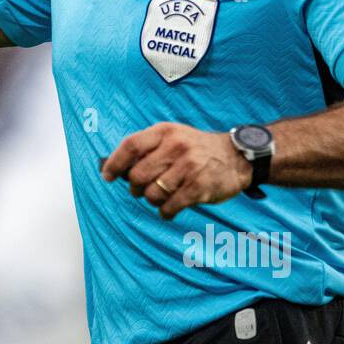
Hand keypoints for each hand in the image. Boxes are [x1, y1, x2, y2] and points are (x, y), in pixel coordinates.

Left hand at [100, 122, 253, 219]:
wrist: (236, 156)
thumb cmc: (196, 149)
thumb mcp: (173, 136)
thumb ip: (147, 148)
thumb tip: (117, 168)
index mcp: (165, 132)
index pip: (131, 146)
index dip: (115, 163)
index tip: (107, 176)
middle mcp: (176, 146)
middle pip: (138, 175)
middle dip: (135, 188)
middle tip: (142, 190)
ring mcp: (188, 167)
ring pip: (152, 194)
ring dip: (152, 201)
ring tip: (162, 196)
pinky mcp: (199, 187)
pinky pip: (169, 207)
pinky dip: (165, 212)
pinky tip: (170, 209)